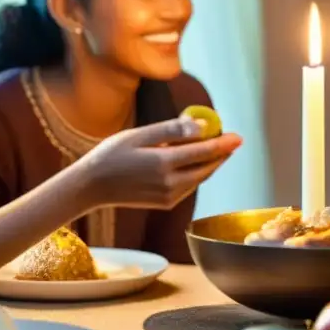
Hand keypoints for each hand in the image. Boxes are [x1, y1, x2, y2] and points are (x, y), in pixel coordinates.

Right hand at [79, 115, 241, 209]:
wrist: (91, 187)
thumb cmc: (112, 154)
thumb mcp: (138, 135)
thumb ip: (171, 130)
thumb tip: (201, 125)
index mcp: (163, 163)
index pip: (203, 152)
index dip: (223, 144)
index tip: (238, 136)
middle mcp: (169, 183)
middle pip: (207, 167)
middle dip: (221, 154)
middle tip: (231, 140)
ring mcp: (169, 197)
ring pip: (200, 177)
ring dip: (211, 163)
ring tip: (218, 147)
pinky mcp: (166, 204)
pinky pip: (189, 185)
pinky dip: (197, 173)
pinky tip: (197, 161)